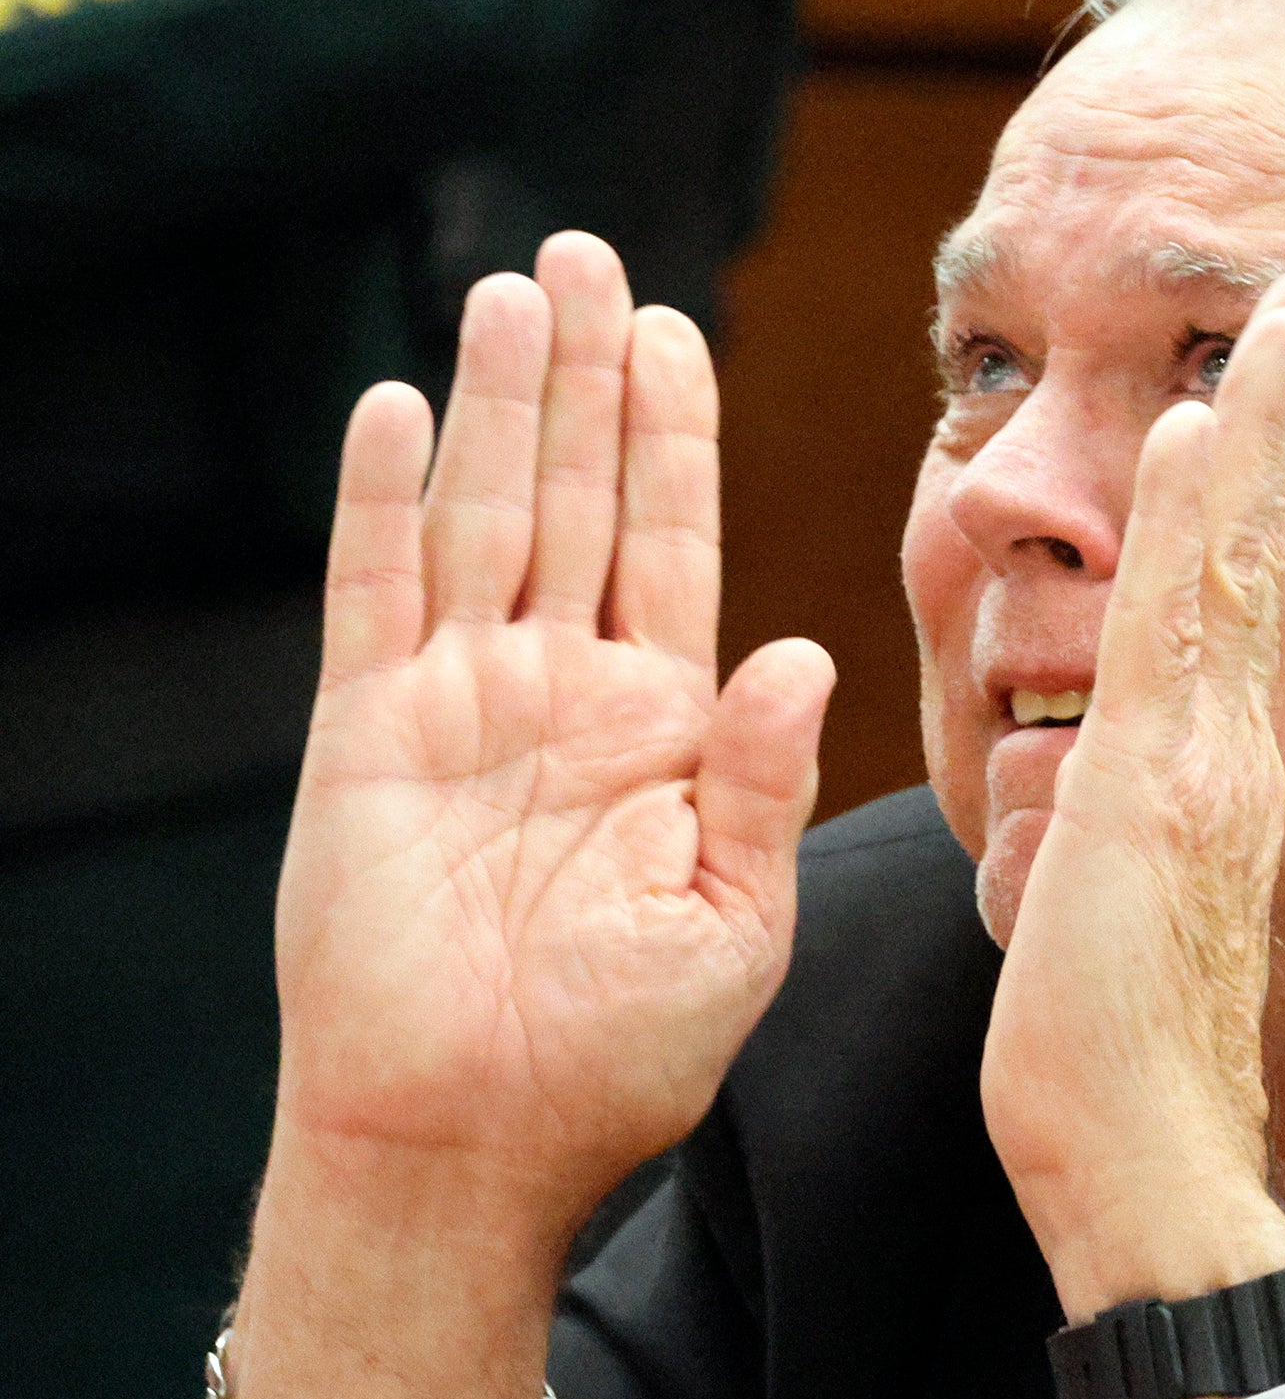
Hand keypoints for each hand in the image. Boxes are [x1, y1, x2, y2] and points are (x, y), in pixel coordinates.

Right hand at [226, 233, 832, 1398]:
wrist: (477, 1145)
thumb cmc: (622, 1058)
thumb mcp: (736, 922)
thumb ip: (767, 784)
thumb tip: (805, 652)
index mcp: (665, 725)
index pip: (675, 543)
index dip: (675, 435)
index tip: (681, 328)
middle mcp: (564, 692)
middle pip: (577, 495)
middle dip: (588, 377)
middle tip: (593, 254)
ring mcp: (461, 704)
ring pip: (482, 514)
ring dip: (497, 403)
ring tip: (515, 287)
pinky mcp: (366, 737)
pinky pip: (372, 594)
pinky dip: (379, 500)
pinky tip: (394, 406)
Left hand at [978, 272, 1284, 1329]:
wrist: (1147, 1165)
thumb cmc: (1109, 1061)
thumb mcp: (1093, 908)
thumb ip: (1090, 829)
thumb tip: (1052, 782)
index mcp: (1207, 775)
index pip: (1223, 600)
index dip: (1245, 488)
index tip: (1254, 387)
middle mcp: (1229, 752)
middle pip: (1251, 551)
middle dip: (1279, 418)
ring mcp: (1211, 766)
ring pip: (1231, 564)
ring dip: (1259, 431)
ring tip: (1284, 318)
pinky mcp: (1170, 791)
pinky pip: (1182, 628)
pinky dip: (1198, 522)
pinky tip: (1202, 428)